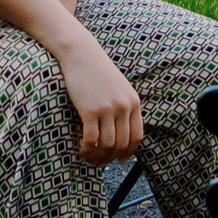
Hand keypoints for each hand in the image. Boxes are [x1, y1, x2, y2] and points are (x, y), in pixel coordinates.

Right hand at [56, 34, 142, 167]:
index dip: (128, 153)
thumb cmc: (98, 72)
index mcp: (134, 102)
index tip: (119, 160)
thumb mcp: (119, 88)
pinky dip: (86, 150)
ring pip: (106, 145)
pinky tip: (81, 150)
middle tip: (99, 163)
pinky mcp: (90, 110)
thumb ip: (124, 108)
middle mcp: (124, 106)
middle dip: (110, 158)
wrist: (81, 54)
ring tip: (88, 158)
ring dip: (97, 157)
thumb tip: (121, 136)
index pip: (136, 137)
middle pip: (121, 144)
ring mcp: (108, 108)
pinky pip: (91, 139)